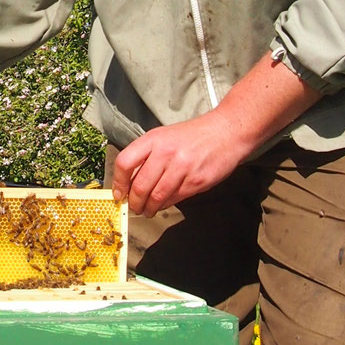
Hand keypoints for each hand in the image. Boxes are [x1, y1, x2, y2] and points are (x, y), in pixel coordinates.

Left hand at [112, 112, 247, 215]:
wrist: (225, 133)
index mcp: (154, 139)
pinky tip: (163, 204)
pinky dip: (165, 205)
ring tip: (147, 211)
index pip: (125, 162)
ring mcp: (182, 168)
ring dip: (148, 208)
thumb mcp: (165, 137)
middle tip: (134, 207)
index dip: (118, 182)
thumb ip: (147, 156)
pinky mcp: (196, 181)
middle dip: (134, 202)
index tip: (118, 194)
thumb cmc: (193, 136)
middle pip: (140, 185)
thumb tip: (130, 183)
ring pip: (156, 196)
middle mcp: (166, 153)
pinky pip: (174, 199)